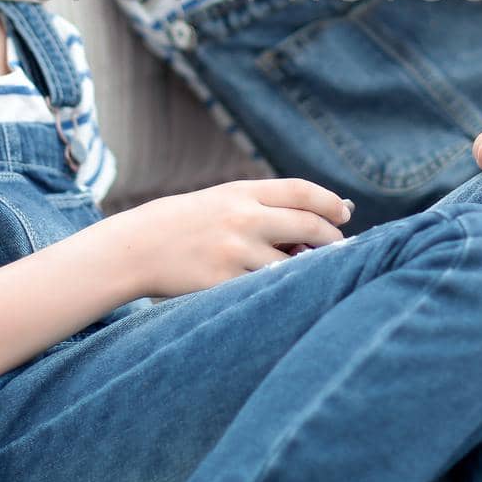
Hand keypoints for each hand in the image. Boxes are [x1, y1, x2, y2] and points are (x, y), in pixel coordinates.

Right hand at [110, 179, 352, 299]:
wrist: (138, 247)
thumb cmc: (188, 223)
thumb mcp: (223, 200)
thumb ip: (266, 206)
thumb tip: (323, 219)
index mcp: (242, 193)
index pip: (302, 192)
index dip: (330, 203)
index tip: (344, 213)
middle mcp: (243, 219)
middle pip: (308, 227)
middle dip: (332, 240)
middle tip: (340, 247)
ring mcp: (234, 253)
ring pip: (293, 264)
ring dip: (308, 269)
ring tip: (307, 270)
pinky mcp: (224, 283)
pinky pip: (266, 288)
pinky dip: (279, 289)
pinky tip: (278, 289)